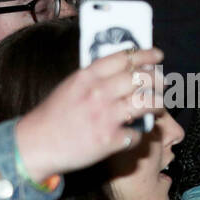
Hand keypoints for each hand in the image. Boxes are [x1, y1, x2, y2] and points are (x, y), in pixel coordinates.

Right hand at [13, 47, 162, 183]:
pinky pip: (138, 133)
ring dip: (157, 103)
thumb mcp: (71, 87)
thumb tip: (124, 72)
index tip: (158, 55)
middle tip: (163, 83)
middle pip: (140, 79)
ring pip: (147, 103)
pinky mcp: (111, 139)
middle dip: (157, 79)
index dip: (144, 55)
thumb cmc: (54, 116)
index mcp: (86, 77)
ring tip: (158, 105)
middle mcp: (98, 93)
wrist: (36, 144)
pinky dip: (139, 134)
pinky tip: (134, 134)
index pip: (122, 58)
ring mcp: (106, 116)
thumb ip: (94, 79)